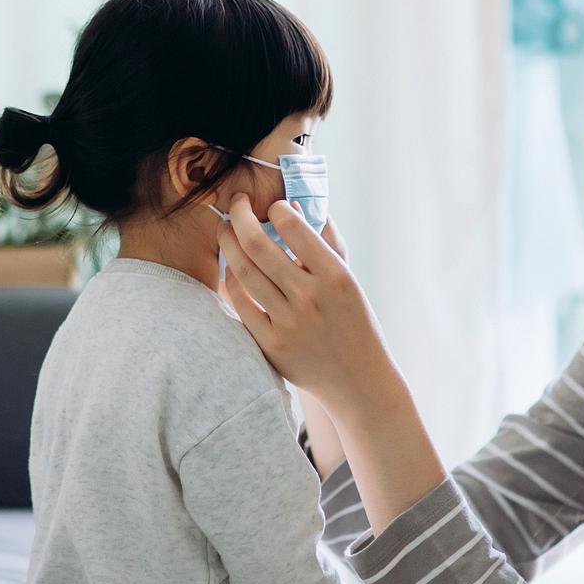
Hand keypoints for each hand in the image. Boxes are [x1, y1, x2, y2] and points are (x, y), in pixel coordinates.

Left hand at [213, 196, 388, 405]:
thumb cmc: (353, 320)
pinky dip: (230, 280)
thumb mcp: (349, 278)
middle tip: (235, 204)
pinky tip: (231, 268)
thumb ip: (326, 240)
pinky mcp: (271, 345)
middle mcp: (311, 298)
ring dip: (228, 243)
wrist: (357, 378)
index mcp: (335, 276)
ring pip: (243, 272)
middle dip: (239, 215)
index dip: (275, 209)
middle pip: (257, 245)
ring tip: (225, 230)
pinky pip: (240, 303)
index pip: (293, 227)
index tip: (272, 206)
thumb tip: (295, 205)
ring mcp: (288, 323)